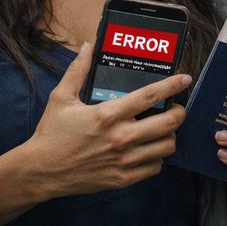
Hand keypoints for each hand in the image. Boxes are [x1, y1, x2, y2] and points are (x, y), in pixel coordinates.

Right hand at [22, 42, 190, 198]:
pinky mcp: (123, 178)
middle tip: (176, 108)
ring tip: (164, 129)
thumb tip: (87, 47)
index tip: (185, 79)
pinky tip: (150, 149)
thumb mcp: (61, 97)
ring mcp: (124, 160)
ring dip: (170, 136)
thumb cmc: (51, 133)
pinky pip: (155, 167)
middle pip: (169, 123)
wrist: (40, 171)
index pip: (150, 96)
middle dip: (180, 113)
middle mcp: (120, 137)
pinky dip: (158, 157)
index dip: (172, 85)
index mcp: (107, 114)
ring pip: (167, 146)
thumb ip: (77, 71)